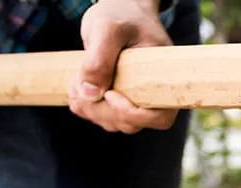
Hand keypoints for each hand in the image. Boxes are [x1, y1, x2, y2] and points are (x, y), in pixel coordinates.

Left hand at [70, 0, 176, 132]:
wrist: (120, 8)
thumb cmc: (120, 13)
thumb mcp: (107, 29)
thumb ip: (98, 60)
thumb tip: (90, 95)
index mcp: (164, 79)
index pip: (160, 118)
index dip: (133, 115)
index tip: (110, 94)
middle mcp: (154, 94)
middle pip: (131, 124)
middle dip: (100, 109)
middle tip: (79, 82)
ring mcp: (137, 98)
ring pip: (115, 123)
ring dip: (90, 108)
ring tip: (76, 77)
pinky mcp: (121, 98)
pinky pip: (104, 116)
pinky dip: (85, 105)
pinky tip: (76, 83)